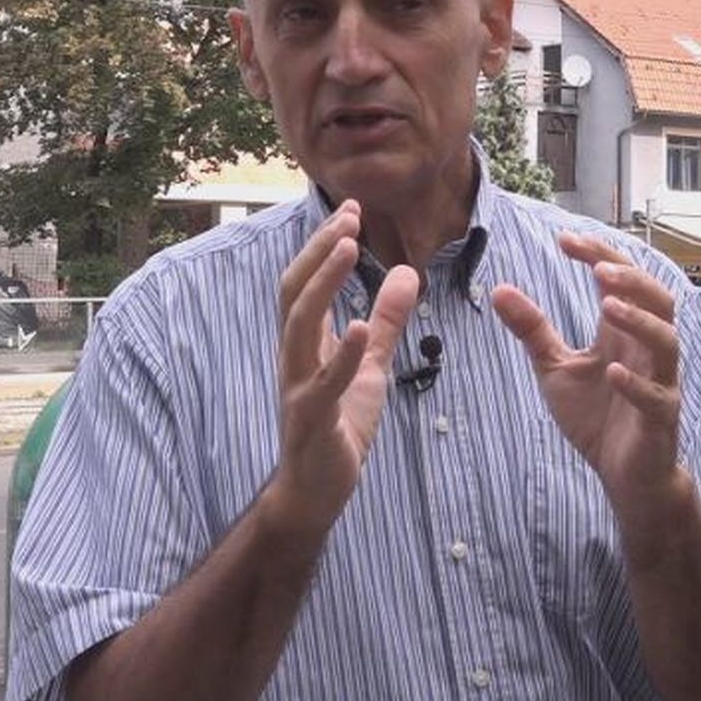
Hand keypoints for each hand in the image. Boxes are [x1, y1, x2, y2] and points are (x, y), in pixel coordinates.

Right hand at [273, 200, 417, 525]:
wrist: (314, 491)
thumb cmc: (338, 426)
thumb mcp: (370, 366)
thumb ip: (386, 322)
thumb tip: (406, 273)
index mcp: (306, 342)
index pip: (306, 281)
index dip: (324, 245)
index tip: (350, 210)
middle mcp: (293, 357)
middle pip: (295, 291)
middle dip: (319, 251)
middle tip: (347, 217)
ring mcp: (298, 387)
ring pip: (299, 326)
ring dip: (323, 284)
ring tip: (347, 249)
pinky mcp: (312, 419)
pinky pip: (322, 383)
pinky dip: (340, 354)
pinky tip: (359, 329)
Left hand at [491, 234, 682, 507]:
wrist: (624, 475)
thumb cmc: (596, 415)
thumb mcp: (555, 367)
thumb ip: (533, 330)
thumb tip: (499, 289)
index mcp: (623, 331)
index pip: (622, 281)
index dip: (599, 256)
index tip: (565, 240)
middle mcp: (647, 350)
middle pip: (658, 299)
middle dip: (630, 279)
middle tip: (596, 267)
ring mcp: (659, 382)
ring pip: (665, 341)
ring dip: (639, 320)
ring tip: (607, 305)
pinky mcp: (660, 419)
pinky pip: (656, 396)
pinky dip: (635, 382)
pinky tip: (611, 371)